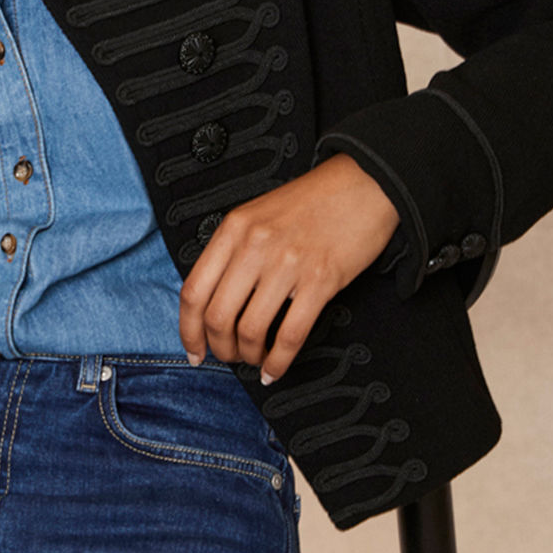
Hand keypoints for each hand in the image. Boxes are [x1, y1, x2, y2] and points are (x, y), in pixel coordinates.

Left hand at [179, 152, 400, 384]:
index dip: (188, 330)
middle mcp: (254, 246)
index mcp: (232, 229)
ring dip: (248, 355)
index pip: (193, 291)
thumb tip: (214, 301)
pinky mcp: (321, 280)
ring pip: (250, 330)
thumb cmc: (311, 202)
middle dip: (219, 348)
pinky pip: (290, 335)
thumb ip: (232, 252)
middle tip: (228, 356)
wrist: (364, 183)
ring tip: (255, 358)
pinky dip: (278, 361)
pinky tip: (276, 369)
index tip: (194, 350)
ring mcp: (287, 264)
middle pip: (217, 317)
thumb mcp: (256, 215)